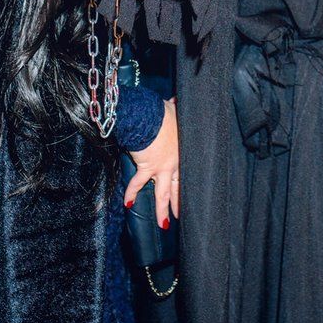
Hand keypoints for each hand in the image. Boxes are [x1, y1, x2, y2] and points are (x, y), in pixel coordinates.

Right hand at [125, 98, 179, 227]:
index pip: (189, 172)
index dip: (190, 184)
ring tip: (163, 224)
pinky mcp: (146, 167)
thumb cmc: (163, 113)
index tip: (194, 193)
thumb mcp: (176, 110)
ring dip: (162, 209)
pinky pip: (137, 184)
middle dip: (180, 203)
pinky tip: (128, 204)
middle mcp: (175, 163)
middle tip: (181, 217)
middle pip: (179, 187)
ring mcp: (161, 167)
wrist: (149, 118)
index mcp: (184, 151)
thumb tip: (178, 98)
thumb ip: (177, 108)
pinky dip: (131, 193)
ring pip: (163, 193)